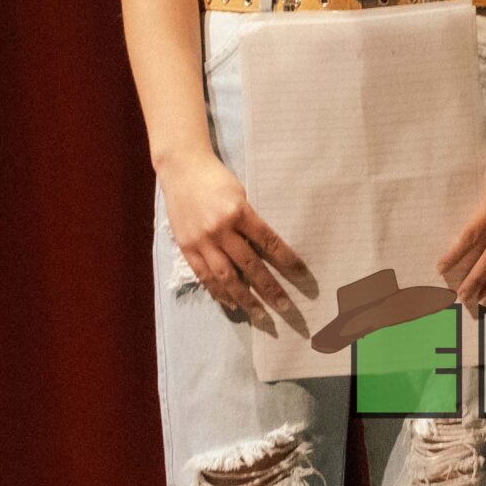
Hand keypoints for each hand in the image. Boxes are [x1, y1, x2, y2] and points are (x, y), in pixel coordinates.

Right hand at [160, 153, 310, 331]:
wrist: (182, 169)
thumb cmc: (217, 179)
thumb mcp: (240, 194)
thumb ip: (250, 221)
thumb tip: (266, 250)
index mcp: (239, 211)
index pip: (269, 242)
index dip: (287, 261)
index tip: (303, 277)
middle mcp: (221, 229)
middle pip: (249, 265)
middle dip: (269, 288)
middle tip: (286, 307)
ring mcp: (202, 241)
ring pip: (226, 277)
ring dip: (245, 299)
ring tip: (260, 315)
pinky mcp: (186, 247)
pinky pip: (204, 275)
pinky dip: (218, 292)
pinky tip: (231, 303)